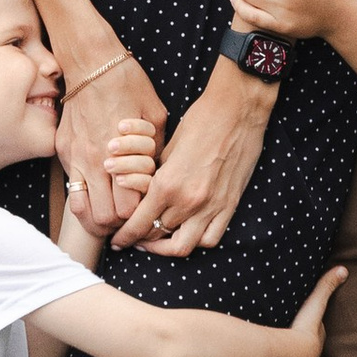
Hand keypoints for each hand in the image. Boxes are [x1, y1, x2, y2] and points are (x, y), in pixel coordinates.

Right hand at [57, 53, 168, 234]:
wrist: (90, 61)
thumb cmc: (128, 83)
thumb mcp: (154, 114)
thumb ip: (156, 148)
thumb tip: (158, 172)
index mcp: (120, 153)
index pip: (129, 207)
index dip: (140, 212)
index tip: (147, 206)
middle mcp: (93, 161)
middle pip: (105, 218)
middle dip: (119, 222)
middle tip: (130, 215)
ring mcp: (73, 158)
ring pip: (82, 212)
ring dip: (97, 218)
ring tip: (111, 215)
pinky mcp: (61, 152)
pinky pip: (70, 189)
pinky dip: (83, 200)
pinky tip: (96, 195)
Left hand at [112, 62, 277, 256]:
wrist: (238, 108)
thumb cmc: (200, 119)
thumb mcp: (168, 148)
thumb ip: (157, 176)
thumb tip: (148, 194)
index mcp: (167, 184)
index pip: (139, 224)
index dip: (125, 236)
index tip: (118, 241)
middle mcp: (188, 201)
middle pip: (157, 236)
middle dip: (141, 240)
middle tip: (133, 239)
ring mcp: (212, 206)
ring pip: (183, 246)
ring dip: (166, 248)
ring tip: (158, 242)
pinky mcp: (230, 205)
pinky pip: (210, 238)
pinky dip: (196, 242)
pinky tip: (187, 234)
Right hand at [277, 262, 345, 356]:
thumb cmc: (303, 330)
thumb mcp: (315, 304)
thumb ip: (326, 286)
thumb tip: (344, 270)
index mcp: (317, 338)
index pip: (317, 329)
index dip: (312, 322)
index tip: (307, 315)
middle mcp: (310, 354)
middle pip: (306, 342)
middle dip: (301, 336)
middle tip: (293, 327)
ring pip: (293, 353)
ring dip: (288, 348)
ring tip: (280, 341)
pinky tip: (269, 355)